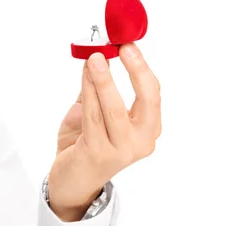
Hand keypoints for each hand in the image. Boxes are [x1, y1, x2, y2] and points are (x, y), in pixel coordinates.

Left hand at [47, 42, 160, 221]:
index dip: (142, 67)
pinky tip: (84, 76)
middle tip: (121, 48)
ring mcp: (121, 150)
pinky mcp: (98, 153)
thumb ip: (100, 89)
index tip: (129, 45)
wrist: (72, 180)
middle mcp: (141, 142)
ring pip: (114, 107)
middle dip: (135, 71)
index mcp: (147, 130)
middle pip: (146, 101)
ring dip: (103, 79)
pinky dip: (88, 92)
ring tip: (95, 58)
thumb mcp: (98, 113)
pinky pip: (93, 116)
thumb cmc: (86, 144)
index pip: (153, 94)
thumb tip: (98, 56)